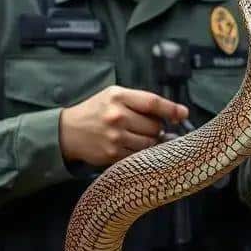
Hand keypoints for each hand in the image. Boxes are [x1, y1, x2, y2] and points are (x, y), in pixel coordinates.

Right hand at [59, 85, 188, 165]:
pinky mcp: (112, 154)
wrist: (67, 131)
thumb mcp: (114, 95)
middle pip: (155, 126)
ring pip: (150, 142)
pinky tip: (131, 145)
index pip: (153, 103)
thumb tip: (174, 113)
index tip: (183, 114)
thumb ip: (140, 101)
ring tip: (137, 135)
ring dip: (151, 141)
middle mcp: (117, 116)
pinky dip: (141, 152)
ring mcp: (114, 137)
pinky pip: (139, 155)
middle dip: (157, 127)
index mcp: (119, 97)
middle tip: (146, 126)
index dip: (172, 109)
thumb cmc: (95, 111)